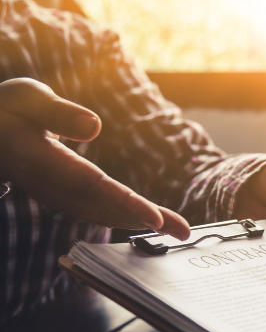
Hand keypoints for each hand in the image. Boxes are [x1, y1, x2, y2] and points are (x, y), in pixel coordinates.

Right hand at [0, 78, 189, 239]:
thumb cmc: (9, 112)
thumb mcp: (27, 99)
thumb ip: (57, 113)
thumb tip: (95, 126)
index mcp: (44, 163)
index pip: (92, 186)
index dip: (125, 203)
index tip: (155, 218)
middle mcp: (56, 189)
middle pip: (109, 207)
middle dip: (147, 220)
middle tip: (184, 231)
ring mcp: (63, 198)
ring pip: (109, 214)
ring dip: (144, 223)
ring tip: (179, 231)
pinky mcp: (70, 199)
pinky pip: (103, 212)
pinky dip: (130, 219)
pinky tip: (155, 224)